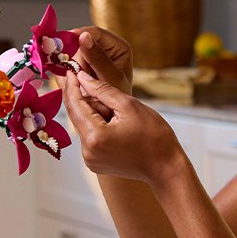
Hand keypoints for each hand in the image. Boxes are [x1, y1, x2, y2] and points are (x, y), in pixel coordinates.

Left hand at [63, 70, 180, 184]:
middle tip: (102, 89)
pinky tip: (116, 124)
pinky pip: (90, 138)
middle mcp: (87, 152)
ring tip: (118, 114)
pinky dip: (98, 126)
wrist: (166, 167)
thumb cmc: (154, 136)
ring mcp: (90, 160)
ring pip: (84, 126)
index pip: (74, 105)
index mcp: (95, 137)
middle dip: (86, 100)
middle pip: (77, 116)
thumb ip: (101, 90)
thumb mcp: (128, 105)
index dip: (71, 85)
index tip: (71, 70)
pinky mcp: (94, 163)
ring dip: (94, 114)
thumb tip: (81, 78)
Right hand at [69, 26, 132, 94]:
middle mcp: (104, 49)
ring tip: (78, 85)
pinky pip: (67, 66)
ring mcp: (91, 58)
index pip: (96, 33)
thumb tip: (83, 36)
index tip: (65, 40)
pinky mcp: (80, 67)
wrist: (112, 115)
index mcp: (118, 47)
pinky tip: (73, 84)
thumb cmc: (119, 98)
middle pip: (81, 44)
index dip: (80, 34)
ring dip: (71, 69)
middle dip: (76, 59)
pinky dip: (67, 74)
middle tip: (77, 76)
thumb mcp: (111, 78)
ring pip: (72, 55)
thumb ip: (98, 59)